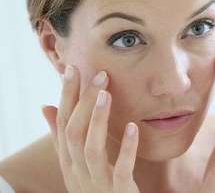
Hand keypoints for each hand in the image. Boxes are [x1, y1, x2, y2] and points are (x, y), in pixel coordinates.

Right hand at [41, 66, 139, 192]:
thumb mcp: (76, 162)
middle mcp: (77, 171)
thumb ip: (63, 137)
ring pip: (91, 149)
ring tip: (106, 94)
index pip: (63, 123)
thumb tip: (46, 106)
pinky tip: (132, 126)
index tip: (72, 69)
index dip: (66, 96)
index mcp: (67, 161)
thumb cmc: (96, 186)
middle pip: (74, 133)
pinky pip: (120, 168)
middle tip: (98, 75)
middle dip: (83, 102)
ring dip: (98, 119)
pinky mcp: (118, 190)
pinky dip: (126, 148)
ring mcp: (96, 182)